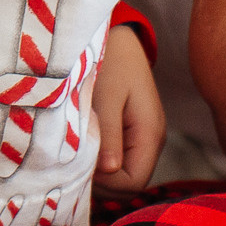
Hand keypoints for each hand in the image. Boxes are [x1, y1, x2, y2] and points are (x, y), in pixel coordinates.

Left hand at [92, 25, 164, 192]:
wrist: (120, 39)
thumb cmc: (111, 62)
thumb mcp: (106, 97)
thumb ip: (108, 135)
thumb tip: (109, 171)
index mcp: (149, 134)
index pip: (132, 183)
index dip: (105, 182)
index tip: (80, 163)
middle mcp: (151, 142)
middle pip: (127, 187)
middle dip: (100, 182)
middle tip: (73, 159)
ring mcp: (142, 140)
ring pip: (121, 177)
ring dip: (98, 173)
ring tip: (76, 150)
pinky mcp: (132, 135)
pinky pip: (118, 163)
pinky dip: (99, 162)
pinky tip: (83, 146)